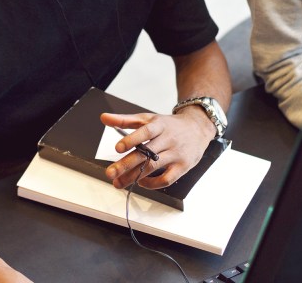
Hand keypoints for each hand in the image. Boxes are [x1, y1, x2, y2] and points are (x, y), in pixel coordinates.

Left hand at [99, 111, 214, 189]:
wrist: (198, 128)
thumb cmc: (169, 125)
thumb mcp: (148, 118)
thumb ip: (125, 120)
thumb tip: (103, 118)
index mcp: (159, 125)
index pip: (146, 132)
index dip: (132, 139)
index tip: (118, 147)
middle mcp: (169, 139)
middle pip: (147, 153)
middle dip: (126, 164)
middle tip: (111, 173)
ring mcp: (177, 154)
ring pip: (154, 167)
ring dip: (134, 176)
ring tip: (118, 182)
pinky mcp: (183, 167)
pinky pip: (167, 179)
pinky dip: (152, 184)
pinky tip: (141, 182)